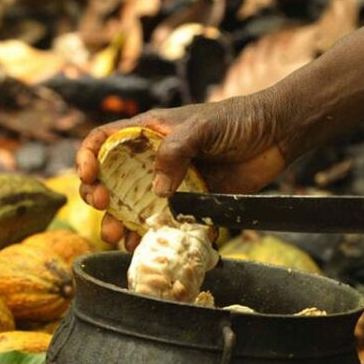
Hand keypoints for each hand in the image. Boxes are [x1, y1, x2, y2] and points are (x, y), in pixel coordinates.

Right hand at [76, 94, 286, 249]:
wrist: (276, 135)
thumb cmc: (238, 120)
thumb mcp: (201, 127)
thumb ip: (175, 152)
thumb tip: (157, 191)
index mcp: (147, 133)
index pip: (103, 141)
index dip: (87, 157)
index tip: (88, 175)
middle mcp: (152, 160)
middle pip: (110, 180)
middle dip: (99, 197)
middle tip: (104, 208)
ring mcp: (171, 183)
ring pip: (133, 208)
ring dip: (121, 224)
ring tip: (119, 237)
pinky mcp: (191, 204)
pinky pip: (166, 223)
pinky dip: (155, 236)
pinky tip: (148, 244)